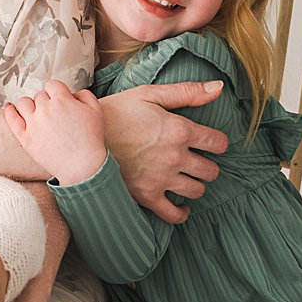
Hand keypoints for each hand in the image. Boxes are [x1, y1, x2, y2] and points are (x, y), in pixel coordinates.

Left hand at [2, 80, 107, 184]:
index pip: (52, 85)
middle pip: (40, 96)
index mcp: (62, 100)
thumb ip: (84, 95)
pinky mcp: (26, 138)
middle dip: (48, 102)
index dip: (58, 92)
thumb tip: (72, 93)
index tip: (61, 101)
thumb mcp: (96, 110)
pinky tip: (9, 106)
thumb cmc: (91, 140)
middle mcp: (45, 110)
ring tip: (37, 112)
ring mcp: (33, 124)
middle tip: (56, 115)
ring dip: (30, 105)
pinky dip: (9, 111)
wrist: (83, 166)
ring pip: (23, 103)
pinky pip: (12, 120)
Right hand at [100, 81, 227, 223]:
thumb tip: (219, 87)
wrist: (82, 137)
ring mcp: (161, 178)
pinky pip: (173, 214)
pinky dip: (182, 213)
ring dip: (197, 185)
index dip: (218, 143)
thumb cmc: (116, 112)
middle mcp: (175, 156)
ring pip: (197, 190)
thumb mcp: (150, 94)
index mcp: (179, 130)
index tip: (212, 143)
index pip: (217, 143)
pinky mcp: (146, 195)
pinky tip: (182, 206)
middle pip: (210, 170)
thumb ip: (187, 92)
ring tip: (189, 179)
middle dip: (209, 166)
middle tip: (199, 161)